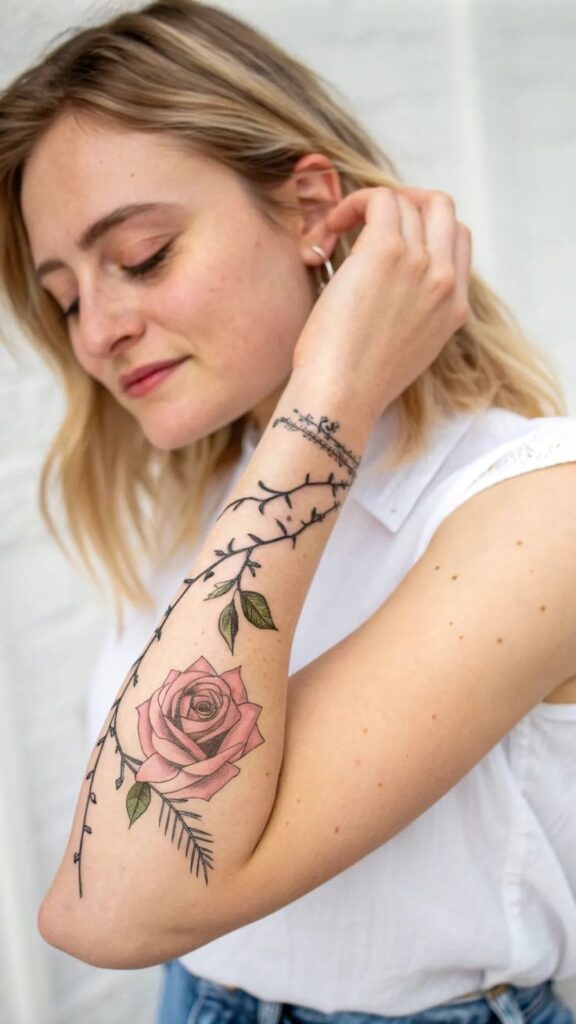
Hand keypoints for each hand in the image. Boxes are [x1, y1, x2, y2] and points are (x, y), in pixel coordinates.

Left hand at [291, 186, 471, 422]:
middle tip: (367, 218)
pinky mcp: (385, 252)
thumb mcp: (402, 350)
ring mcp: (420, 264)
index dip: (423, 225)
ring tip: (333, 234)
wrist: (340, 398)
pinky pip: (379, 199)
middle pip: (440, 208)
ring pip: (405, 201)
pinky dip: (352, 203)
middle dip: (405, 201)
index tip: (389, 234)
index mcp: (454, 308)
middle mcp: (444, 281)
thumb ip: (410, 314)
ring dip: (367, 207)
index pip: (457, 239)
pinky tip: (328, 230)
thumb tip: (384, 285)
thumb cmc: (353, 384)